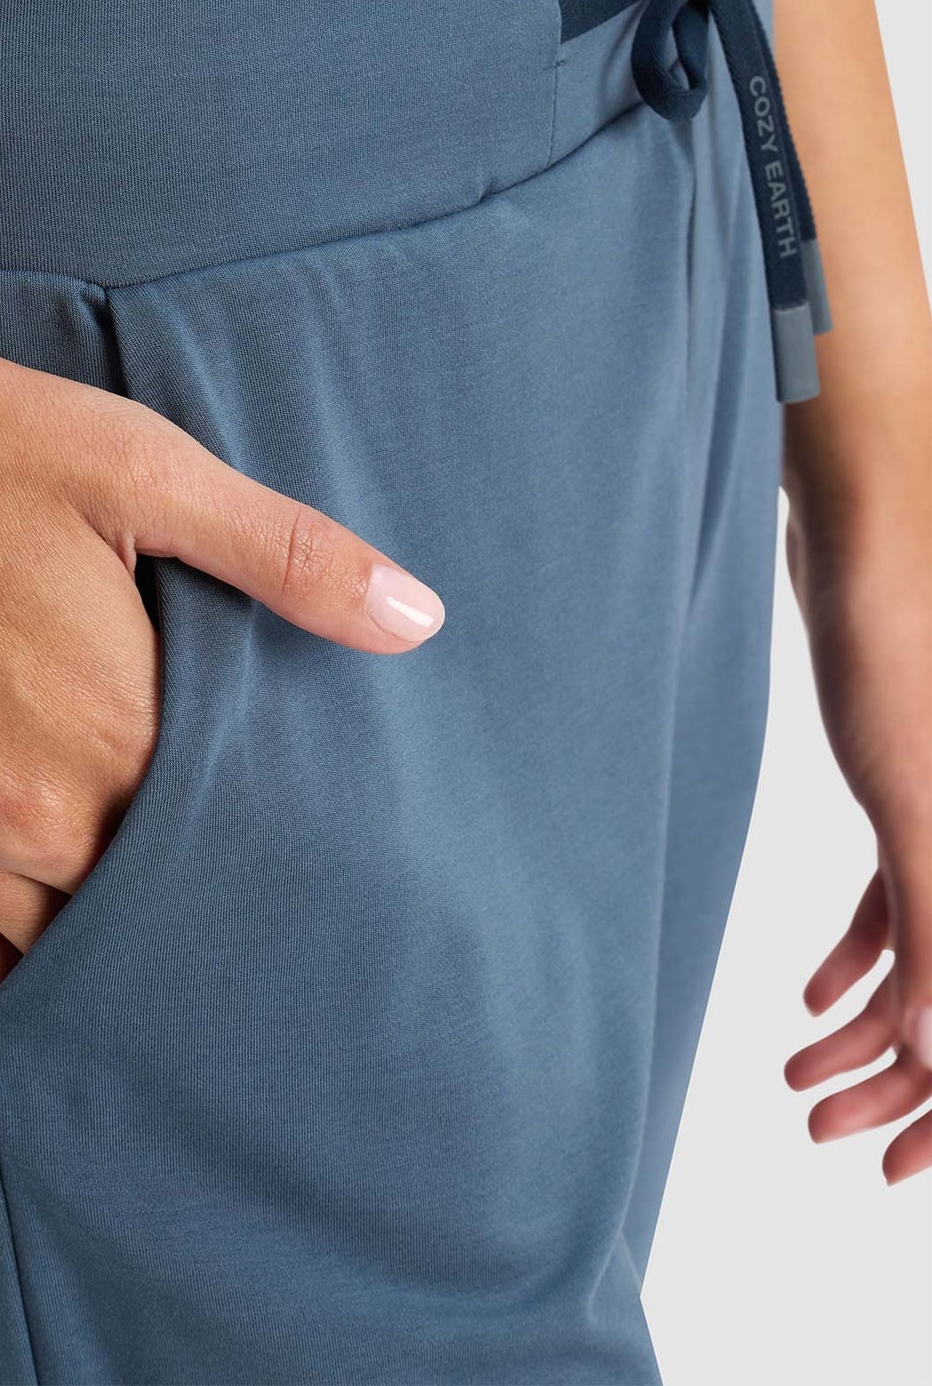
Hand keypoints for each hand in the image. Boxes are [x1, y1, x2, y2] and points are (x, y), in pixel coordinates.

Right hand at [0, 294, 444, 1003]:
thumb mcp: (135, 466)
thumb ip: (284, 553)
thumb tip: (420, 621)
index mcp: (111, 731)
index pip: (237, 842)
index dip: (274, 839)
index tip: (305, 840)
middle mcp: (22, 818)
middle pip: (151, 910)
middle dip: (200, 898)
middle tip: (241, 884)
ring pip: (56, 952)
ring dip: (108, 936)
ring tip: (154, 910)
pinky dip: (12, 957)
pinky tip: (47, 924)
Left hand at [783, 517, 931, 1183]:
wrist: (867, 552)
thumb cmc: (901, 661)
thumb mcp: (922, 815)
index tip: (902, 1170)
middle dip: (906, 1082)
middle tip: (827, 1130)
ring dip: (872, 1027)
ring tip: (802, 1076)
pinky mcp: (921, 800)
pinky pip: (907, 903)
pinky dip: (865, 956)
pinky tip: (811, 996)